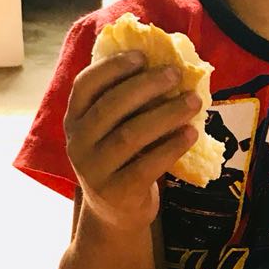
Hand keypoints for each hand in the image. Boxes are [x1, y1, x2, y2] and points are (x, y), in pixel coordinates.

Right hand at [64, 49, 200, 229]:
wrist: (115, 212)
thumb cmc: (121, 159)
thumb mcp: (112, 130)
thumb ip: (126, 102)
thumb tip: (165, 64)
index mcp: (74, 120)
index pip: (85, 85)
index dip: (112, 67)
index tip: (142, 56)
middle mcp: (78, 143)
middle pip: (111, 107)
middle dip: (146, 86)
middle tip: (175, 74)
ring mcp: (94, 170)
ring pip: (130, 135)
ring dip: (166, 114)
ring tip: (194, 101)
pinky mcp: (117, 193)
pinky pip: (146, 165)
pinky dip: (171, 147)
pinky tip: (191, 133)